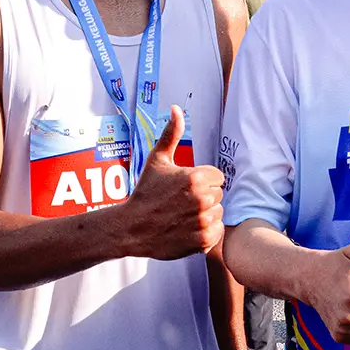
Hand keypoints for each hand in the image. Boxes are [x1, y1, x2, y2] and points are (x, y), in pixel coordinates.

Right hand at [122, 106, 224, 258]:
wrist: (131, 228)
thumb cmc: (145, 192)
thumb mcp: (157, 160)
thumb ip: (171, 134)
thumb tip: (177, 109)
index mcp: (196, 177)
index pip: (218, 177)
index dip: (203, 181)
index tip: (185, 187)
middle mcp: (202, 199)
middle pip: (219, 195)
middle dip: (204, 197)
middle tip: (181, 202)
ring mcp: (202, 221)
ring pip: (218, 213)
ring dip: (205, 214)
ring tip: (183, 215)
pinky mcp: (203, 241)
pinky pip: (217, 231)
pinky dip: (205, 231)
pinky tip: (186, 228)